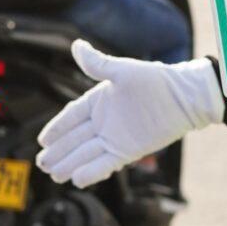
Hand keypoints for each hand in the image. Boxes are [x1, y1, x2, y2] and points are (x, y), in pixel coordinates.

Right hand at [35, 41, 225, 186]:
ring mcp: (115, 138)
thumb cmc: (156, 80)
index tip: (42, 140)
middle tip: (41, 163)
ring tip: (53, 175)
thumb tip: (76, 45)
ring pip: (86, 154)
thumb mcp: (124, 71)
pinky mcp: (127, 151)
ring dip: (70, 164)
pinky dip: (92, 172)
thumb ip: (98, 64)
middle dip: (58, 151)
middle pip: (75, 139)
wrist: (185, 98)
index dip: (57, 128)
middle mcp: (104, 122)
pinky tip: (77, 180)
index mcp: (99, 101)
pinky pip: (105, 163)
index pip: (72, 116)